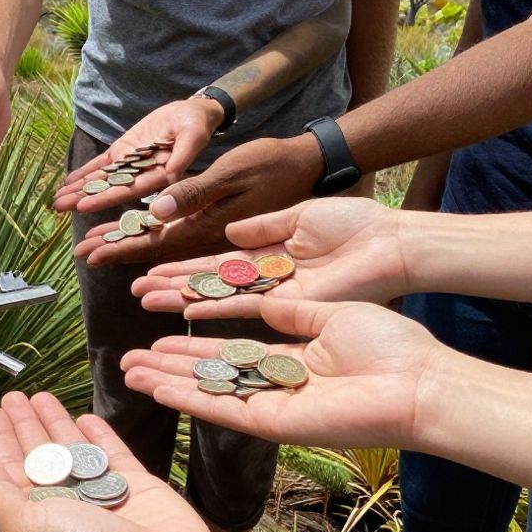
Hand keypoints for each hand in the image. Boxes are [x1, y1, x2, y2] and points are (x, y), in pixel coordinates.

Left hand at [0, 391, 227, 531]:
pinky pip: (111, 452)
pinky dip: (97, 434)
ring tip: (40, 395)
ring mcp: (100, 494)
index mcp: (34, 519)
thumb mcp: (24, 529)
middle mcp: (65, 506)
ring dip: (55, 422)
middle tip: (13, 396)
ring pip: (72, 449)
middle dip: (24, 425)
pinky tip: (84, 415)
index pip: (9, 472)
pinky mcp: (135, 484)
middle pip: (38, 456)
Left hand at [52, 97, 221, 213]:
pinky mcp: (124, 153)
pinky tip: (69, 182)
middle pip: (109, 189)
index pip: (129, 190)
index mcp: (159, 177)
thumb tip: (173, 176)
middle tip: (58, 207)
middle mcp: (141, 176)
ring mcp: (130, 165)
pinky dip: (86, 172)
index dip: (107, 198)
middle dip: (84, 198)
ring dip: (80, 189)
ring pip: (102, 179)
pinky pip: (102, 165)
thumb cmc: (196, 123)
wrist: (190, 113)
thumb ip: (183, 155)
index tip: (84, 206)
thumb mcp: (193, 135)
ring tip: (57, 200)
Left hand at [70, 135, 322, 266]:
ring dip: (131, 244)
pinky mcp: (219, 225)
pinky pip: (179, 237)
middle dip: (117, 250)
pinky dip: (153, 236)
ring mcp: (214, 234)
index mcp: (207, 229)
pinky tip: (139, 233)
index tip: (89, 255)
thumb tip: (154, 213)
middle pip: (154, 250)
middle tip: (82, 252)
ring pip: (164, 245)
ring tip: (99, 243)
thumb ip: (193, 194)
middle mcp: (208, 238)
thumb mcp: (230, 173)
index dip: (119, 249)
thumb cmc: (269, 164)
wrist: (306, 166)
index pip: (154, 245)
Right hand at [122, 299, 443, 448]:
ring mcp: (272, 400)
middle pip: (211, 366)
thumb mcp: (328, 306)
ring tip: (129, 371)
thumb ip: (286, 303)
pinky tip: (157, 388)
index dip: (193, 326)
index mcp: (291, 347)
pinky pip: (224, 409)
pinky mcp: (274, 422)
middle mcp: (276, 377)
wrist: (418, 379)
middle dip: (168, 361)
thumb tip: (254, 284)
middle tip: (129, 356)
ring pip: (209, 388)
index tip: (160, 314)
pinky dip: (189, 399)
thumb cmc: (388, 340)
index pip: (230, 336)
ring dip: (167, 380)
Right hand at [130, 198, 408, 319]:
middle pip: (211, 289)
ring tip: (148, 307)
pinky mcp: (293, 312)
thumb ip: (265, 226)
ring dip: (183, 305)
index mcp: (271, 259)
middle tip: (137, 293)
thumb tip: (229, 231)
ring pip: (221, 305)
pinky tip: (186, 311)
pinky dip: (215, 313)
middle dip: (173, 291)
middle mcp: (269, 285)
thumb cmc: (357, 225)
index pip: (218, 267)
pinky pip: (246, 314)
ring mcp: (279, 303)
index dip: (185, 269)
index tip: (152, 269)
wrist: (394, 244)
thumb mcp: (303, 216)